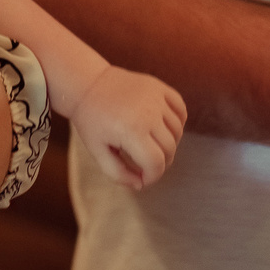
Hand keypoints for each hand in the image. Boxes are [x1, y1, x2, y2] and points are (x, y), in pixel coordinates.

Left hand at [70, 67, 186, 188]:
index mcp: (131, 131)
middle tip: (145, 163)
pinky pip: (181, 110)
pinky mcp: (160, 87)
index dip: (152, 177)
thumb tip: (141, 184)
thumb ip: (118, 174)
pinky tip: (162, 128)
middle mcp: (149, 113)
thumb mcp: (97, 152)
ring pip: (178, 132)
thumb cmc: (91, 120)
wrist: (87, 84)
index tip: (142, 178)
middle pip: (169, 150)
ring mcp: (156, 98)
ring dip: (169, 144)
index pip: (156, 164)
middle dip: (160, 163)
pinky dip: (177, 123)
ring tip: (151, 145)